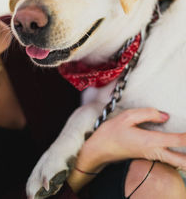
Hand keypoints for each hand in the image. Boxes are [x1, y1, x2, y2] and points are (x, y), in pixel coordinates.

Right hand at [68, 108, 185, 191]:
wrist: (100, 149)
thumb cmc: (112, 132)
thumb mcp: (127, 117)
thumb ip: (148, 114)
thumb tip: (164, 116)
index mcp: (150, 141)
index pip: (177, 140)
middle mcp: (153, 151)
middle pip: (181, 161)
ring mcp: (151, 156)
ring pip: (176, 163)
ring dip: (185, 158)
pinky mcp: (148, 155)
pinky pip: (168, 159)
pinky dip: (179, 158)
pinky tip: (179, 150)